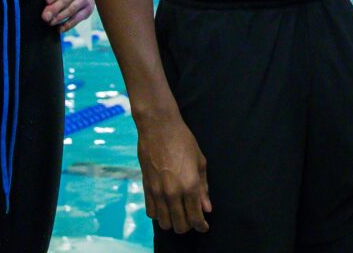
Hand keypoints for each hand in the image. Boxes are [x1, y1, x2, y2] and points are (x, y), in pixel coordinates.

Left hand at [43, 0, 93, 29]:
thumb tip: (42, 3)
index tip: (47, 1)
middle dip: (55, 9)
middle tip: (45, 17)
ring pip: (71, 9)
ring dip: (60, 17)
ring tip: (50, 22)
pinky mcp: (88, 8)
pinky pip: (77, 18)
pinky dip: (68, 25)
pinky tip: (59, 29)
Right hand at [137, 112, 210, 233]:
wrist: (158, 127)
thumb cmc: (183, 140)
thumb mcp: (200, 162)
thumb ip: (203, 188)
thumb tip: (206, 208)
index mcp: (190, 186)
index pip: (195, 218)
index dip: (201, 226)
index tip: (204, 226)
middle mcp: (173, 193)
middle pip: (180, 225)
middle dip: (188, 226)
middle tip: (192, 218)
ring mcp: (157, 192)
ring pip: (164, 223)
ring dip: (173, 222)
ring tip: (179, 214)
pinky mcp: (146, 188)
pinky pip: (151, 212)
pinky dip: (159, 214)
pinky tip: (165, 207)